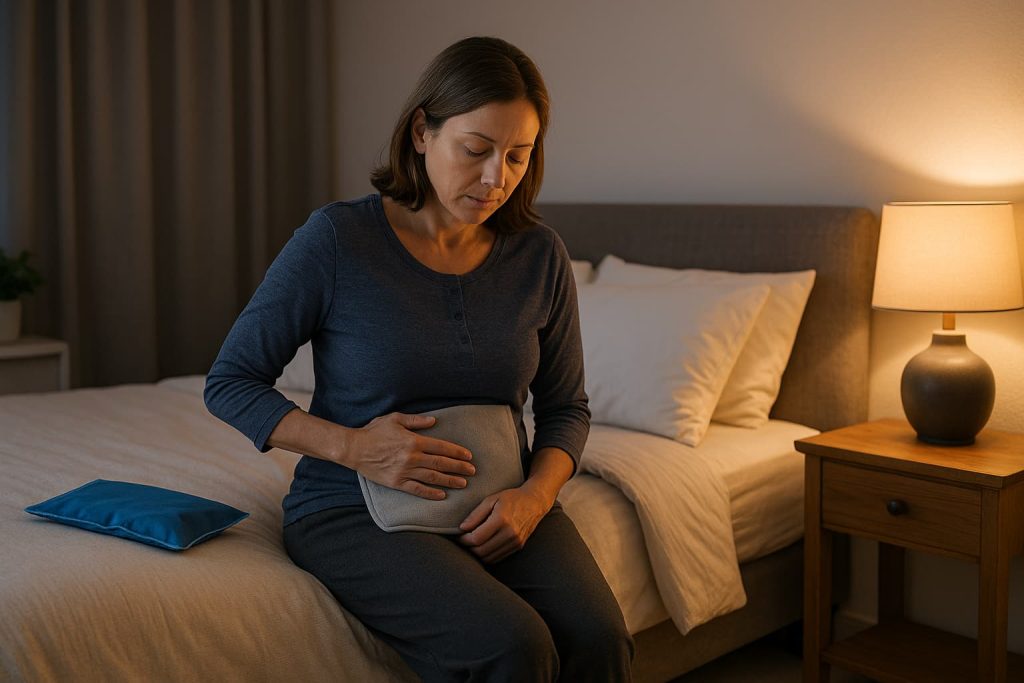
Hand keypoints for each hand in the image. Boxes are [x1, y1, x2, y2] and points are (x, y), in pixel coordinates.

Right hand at [350, 412, 474, 499]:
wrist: (354, 449)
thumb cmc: (374, 432)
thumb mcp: (395, 419)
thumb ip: (416, 421)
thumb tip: (434, 421)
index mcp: (413, 441)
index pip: (441, 447)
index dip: (456, 452)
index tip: (468, 456)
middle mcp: (412, 457)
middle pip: (441, 464)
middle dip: (459, 468)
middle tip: (472, 471)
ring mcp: (404, 471)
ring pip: (432, 478)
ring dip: (449, 481)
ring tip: (463, 483)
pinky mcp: (396, 483)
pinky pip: (417, 489)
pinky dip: (431, 493)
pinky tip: (442, 495)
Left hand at [457, 485, 551, 563]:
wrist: (535, 502)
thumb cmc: (512, 498)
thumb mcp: (491, 499)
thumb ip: (476, 514)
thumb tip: (462, 528)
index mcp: (501, 519)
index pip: (476, 538)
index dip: (464, 539)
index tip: (459, 535)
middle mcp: (510, 533)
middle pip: (481, 550)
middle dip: (468, 548)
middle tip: (463, 540)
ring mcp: (515, 542)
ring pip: (489, 557)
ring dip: (477, 553)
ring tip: (471, 544)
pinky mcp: (518, 546)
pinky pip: (498, 557)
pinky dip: (487, 555)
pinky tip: (483, 546)